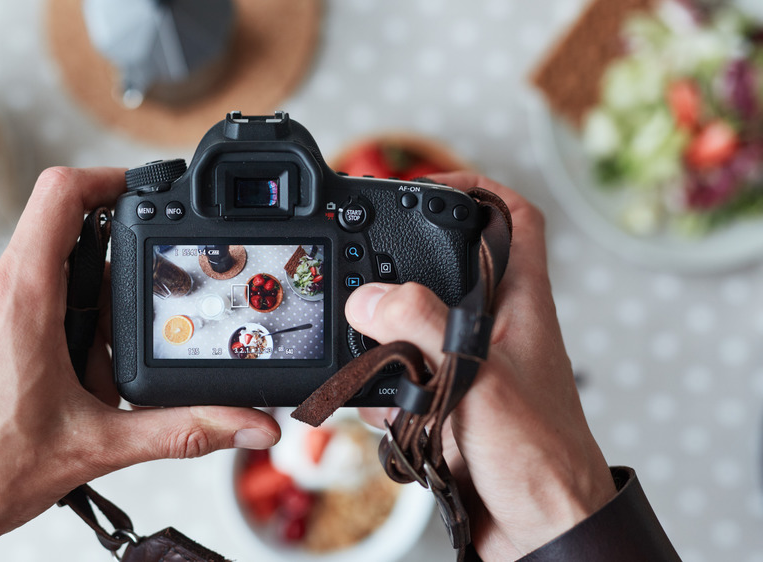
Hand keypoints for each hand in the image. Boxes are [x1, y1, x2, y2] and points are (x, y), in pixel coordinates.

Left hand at [0, 167, 279, 561]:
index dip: (108, 177)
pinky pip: (1, 301)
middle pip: (61, 250)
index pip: (62, 194)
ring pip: (33, 280)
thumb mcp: (95, 447)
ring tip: (67, 388)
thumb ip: (183, 428)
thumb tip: (245, 425)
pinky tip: (36, 389)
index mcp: (17, 299)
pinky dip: (34, 332)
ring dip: (68, 321)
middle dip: (101, 297)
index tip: (138, 188)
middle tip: (107, 360)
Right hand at [348, 173, 615, 559]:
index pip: (515, 220)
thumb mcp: (477, 379)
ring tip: (366, 356)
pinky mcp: (451, 409)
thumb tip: (370, 296)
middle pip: (450, 270)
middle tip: (364, 272)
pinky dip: (383, 393)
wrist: (542, 533)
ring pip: (416, 330)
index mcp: (521, 307)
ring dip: (384, 342)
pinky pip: (404, 383)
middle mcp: (498, 331)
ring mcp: (473, 370)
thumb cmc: (539, 458)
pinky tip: (381, 411)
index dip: (478, 188)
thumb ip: (423, 328)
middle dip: (403, 269)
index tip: (429, 185)